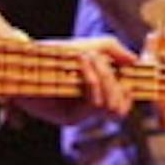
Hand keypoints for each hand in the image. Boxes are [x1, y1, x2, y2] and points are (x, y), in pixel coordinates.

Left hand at [4, 36, 136, 127]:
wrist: (28, 58)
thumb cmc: (56, 53)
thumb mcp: (90, 46)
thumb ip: (113, 50)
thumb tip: (136, 61)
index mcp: (98, 94)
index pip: (125, 103)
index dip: (133, 89)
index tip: (130, 70)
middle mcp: (90, 109)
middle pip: (121, 108)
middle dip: (114, 80)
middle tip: (99, 59)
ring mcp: (80, 115)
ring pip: (110, 107)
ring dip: (104, 78)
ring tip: (88, 58)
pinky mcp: (68, 118)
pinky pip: (92, 103)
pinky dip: (92, 79)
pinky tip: (83, 61)